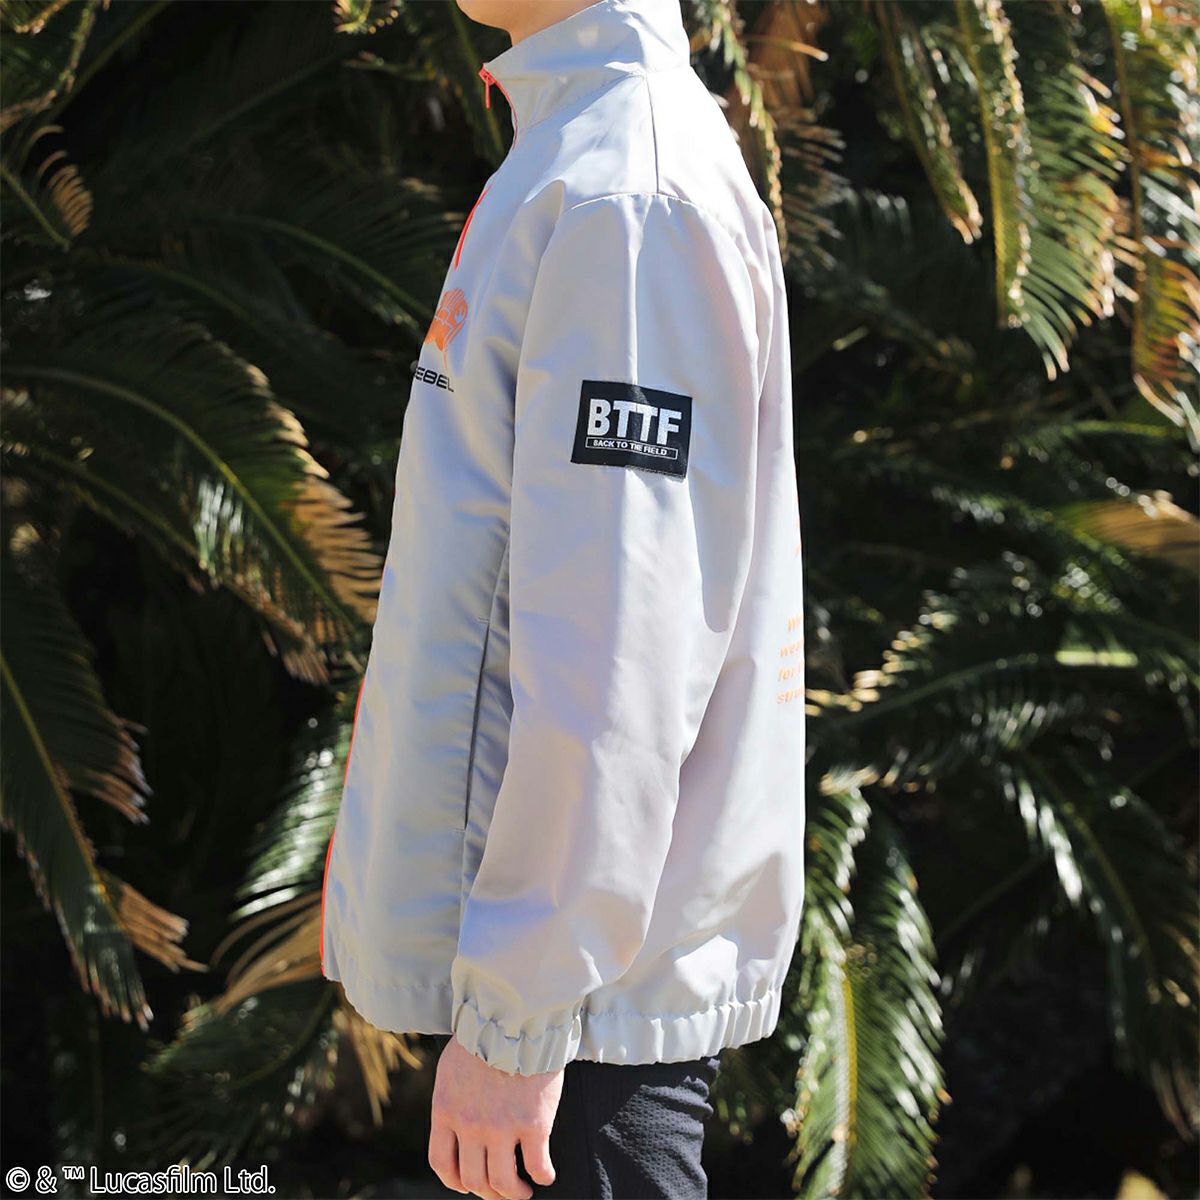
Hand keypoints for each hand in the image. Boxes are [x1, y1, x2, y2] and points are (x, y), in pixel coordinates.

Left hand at [428, 1034, 561, 1198]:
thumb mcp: (452, 1068)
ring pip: (503, 1183)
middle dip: (488, 1193)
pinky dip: (543, 1176)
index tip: (470, 1184)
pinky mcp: (534, 1124)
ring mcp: (502, 1127)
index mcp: (446, 1110)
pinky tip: (547, 1173)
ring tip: (524, 1190)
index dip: (456, 1181)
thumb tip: (458, 1124)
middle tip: (502, 1190)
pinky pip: (538, 1166)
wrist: (516, 1016)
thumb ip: (453, 1101)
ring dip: (514, 1194)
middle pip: (473, 1180)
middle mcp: (470, 1126)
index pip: (442, 1164)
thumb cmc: (486, 1035)